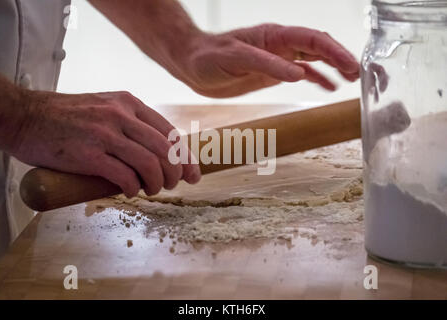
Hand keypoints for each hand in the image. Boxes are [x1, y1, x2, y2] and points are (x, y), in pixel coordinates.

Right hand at [10, 90, 200, 196]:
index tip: (192, 174)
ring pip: (150, 163)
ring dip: (157, 183)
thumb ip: (130, 124)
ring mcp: (105, 134)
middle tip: (172, 185)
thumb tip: (156, 152)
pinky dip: (133, 187)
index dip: (185, 157)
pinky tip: (131, 191)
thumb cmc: (66, 116)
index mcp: (128, 103)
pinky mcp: (88, 154)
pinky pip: (124, 175)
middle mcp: (120, 115)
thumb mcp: (105, 107)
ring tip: (152, 190)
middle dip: (175, 173)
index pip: (169, 132)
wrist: (25, 116)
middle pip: (165, 150)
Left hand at [176, 24, 359, 97]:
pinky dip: (318, 78)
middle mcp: (280, 46)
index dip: (336, 52)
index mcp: (274, 37)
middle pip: (320, 47)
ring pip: (315, 59)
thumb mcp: (235, 59)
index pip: (313, 40)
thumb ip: (267, 65)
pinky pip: (302, 72)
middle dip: (344, 59)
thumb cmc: (208, 58)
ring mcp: (279, 59)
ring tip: (354, 81)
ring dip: (336, 68)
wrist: (191, 66)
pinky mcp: (273, 73)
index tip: (353, 67)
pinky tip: (329, 87)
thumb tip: (298, 73)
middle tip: (365, 76)